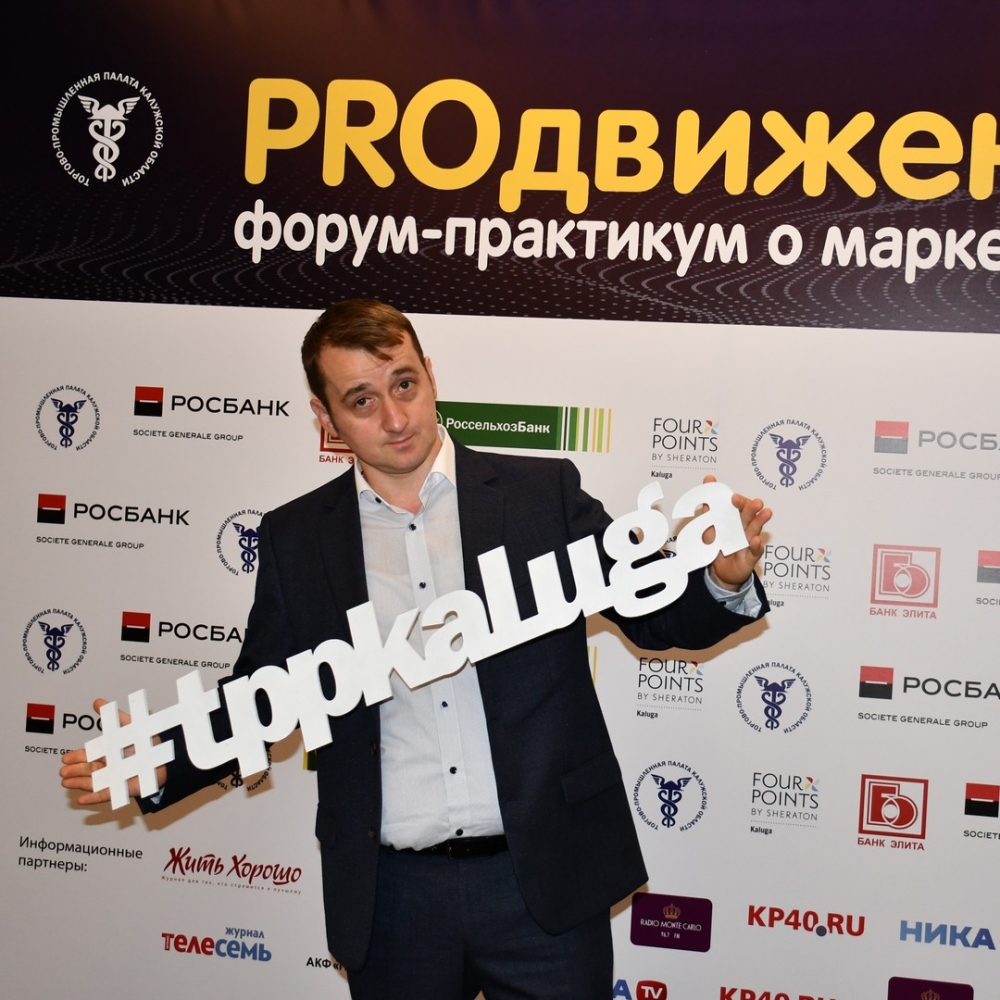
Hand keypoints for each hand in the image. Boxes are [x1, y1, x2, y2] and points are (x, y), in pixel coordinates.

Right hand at [60, 699, 164, 805]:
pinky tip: (81, 801)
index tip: (65, 758)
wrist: (169, 757)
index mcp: (110, 752)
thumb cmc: (148, 741)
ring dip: (79, 783)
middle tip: (62, 772)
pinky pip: (107, 795)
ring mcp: (116, 778)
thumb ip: (114, 716)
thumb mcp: (130, 725)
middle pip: (89, 769)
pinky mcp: (123, 789)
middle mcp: (110, 766)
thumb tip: (97, 701)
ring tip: (66, 783)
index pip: (90, 755)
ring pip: (94, 782)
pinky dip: (93, 798)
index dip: (77, 756)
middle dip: (75, 770)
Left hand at [701, 475, 771, 590]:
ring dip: (760, 521)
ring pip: (755, 530)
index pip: (741, 507)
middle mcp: (744, 529)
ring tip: (766, 513)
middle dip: (752, 508)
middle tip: (756, 502)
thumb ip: (710, 503)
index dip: (740, 502)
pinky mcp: (750, 558)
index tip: (734, 498)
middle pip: (749, 516)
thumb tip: (709, 478)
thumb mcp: (710, 523)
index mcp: (735, 519)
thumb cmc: (718, 545)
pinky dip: (756, 546)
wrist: (719, 571)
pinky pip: (754, 551)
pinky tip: (756, 540)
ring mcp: (748, 543)